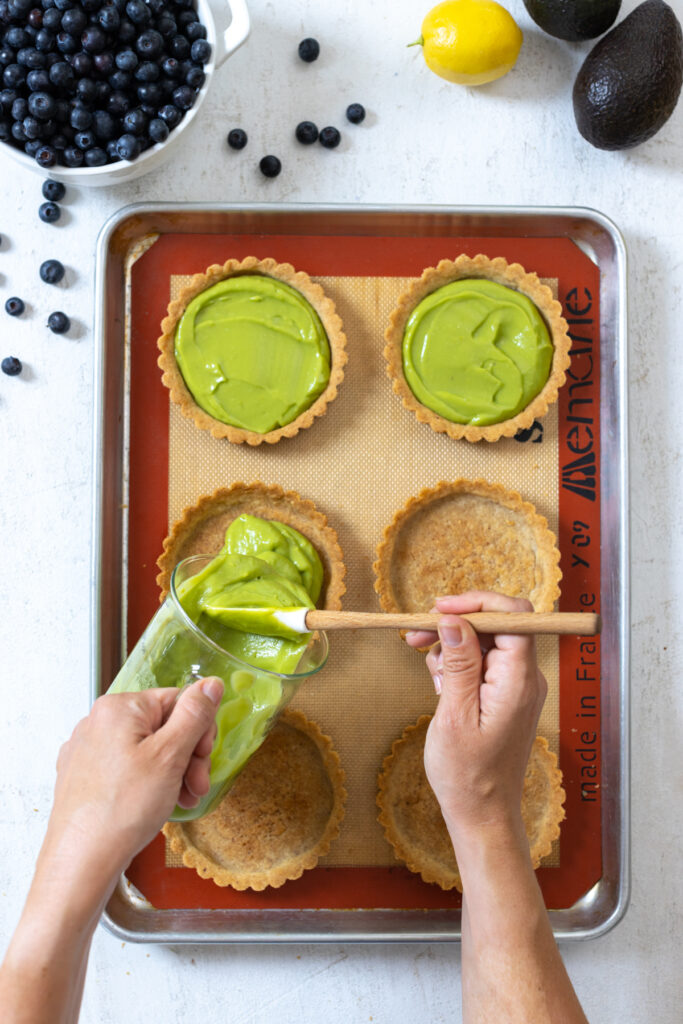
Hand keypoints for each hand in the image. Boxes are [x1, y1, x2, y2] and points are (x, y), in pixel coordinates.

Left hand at [46, 677, 223, 879]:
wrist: (81, 861)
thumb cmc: (122, 809)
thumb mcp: (171, 756)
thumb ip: (194, 715)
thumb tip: (210, 683)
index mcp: (119, 708)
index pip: (177, 701)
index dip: (199, 731)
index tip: (204, 759)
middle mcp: (98, 721)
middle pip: (162, 726)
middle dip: (187, 756)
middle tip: (196, 787)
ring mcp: (87, 750)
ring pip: (145, 749)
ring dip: (172, 773)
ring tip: (181, 800)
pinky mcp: (82, 776)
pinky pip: (125, 768)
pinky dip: (146, 782)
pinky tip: (155, 805)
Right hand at [406, 592, 546, 844]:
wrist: (481, 813)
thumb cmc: (467, 774)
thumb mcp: (454, 714)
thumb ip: (459, 663)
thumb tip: (454, 619)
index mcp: (518, 680)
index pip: (514, 616)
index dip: (477, 603)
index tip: (439, 608)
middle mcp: (524, 678)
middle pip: (494, 625)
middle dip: (454, 625)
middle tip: (415, 637)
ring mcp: (515, 686)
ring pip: (483, 642)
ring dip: (451, 648)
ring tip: (431, 677)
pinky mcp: (504, 695)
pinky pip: (480, 663)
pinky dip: (456, 666)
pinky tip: (440, 687)